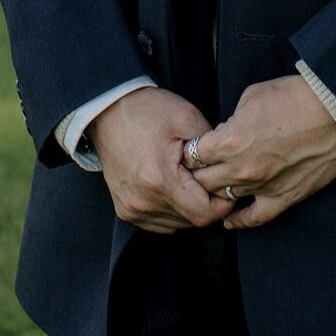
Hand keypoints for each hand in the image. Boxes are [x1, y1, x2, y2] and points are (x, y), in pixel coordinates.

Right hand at [87, 87, 236, 234]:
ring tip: (188, 179)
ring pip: (176, 224)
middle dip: (206, 203)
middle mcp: (143, 202)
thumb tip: (226, 172)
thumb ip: (211, 149)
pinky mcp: (125, 211)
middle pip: (191, 221)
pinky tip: (173, 186)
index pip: (203, 214)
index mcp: (159, 180)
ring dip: (189, 207)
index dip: (222, 203)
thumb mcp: (187, 118)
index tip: (228, 186)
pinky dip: (172, 210)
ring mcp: (132, 209)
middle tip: (209, 178)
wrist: (108, 110)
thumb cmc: (147, 111)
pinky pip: (159, 222)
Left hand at [184, 76, 335, 230]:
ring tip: (210, 188)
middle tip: (197, 169)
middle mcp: (240, 169)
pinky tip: (229, 221)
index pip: (192, 155)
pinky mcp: (283, 198)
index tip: (192, 148)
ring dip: (216, 193)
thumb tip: (228, 130)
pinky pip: (254, 218)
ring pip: (223, 200)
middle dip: (197, 173)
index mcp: (229, 140)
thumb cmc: (294, 96)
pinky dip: (239, 222)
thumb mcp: (252, 95)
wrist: (335, 112)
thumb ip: (233, 118)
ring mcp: (261, 187)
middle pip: (202, 181)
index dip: (190, 150)